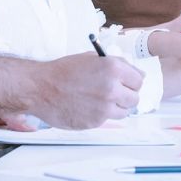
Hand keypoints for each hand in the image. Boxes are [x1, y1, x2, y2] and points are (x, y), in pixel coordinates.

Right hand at [21, 53, 143, 129]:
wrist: (41, 88)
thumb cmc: (64, 71)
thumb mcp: (92, 58)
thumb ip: (117, 66)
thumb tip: (137, 75)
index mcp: (113, 68)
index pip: (139, 80)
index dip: (132, 82)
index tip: (127, 84)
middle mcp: (112, 88)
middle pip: (134, 98)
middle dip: (126, 96)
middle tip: (114, 93)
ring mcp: (104, 107)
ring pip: (124, 112)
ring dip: (116, 107)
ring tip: (100, 100)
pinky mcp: (96, 122)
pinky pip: (108, 120)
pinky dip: (102, 115)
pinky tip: (88, 107)